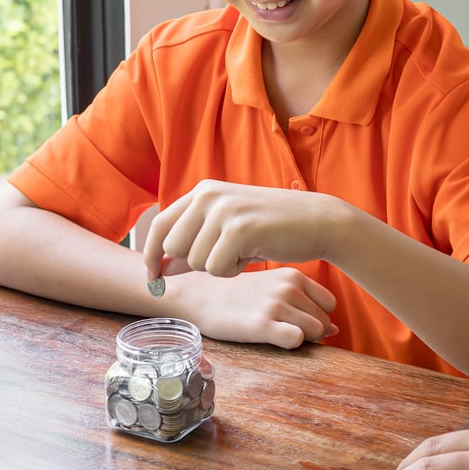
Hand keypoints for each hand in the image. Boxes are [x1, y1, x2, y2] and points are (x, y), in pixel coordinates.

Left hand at [142, 179, 337, 279]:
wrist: (318, 220)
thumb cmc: (273, 228)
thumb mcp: (228, 231)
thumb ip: (194, 245)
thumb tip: (160, 268)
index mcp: (203, 191)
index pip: (159, 225)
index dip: (150, 255)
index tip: (152, 278)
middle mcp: (208, 195)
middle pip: (173, 248)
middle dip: (195, 263)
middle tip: (226, 256)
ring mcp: (223, 210)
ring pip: (195, 261)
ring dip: (219, 267)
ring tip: (244, 251)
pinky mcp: (239, 228)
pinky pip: (216, 268)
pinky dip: (233, 271)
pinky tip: (252, 255)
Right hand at [183, 267, 338, 348]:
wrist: (198, 295)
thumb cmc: (237, 294)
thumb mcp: (272, 287)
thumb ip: (305, 302)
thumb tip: (337, 330)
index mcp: (293, 275)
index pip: (330, 305)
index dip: (316, 317)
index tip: (294, 320)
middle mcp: (288, 287)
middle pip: (324, 322)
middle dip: (310, 332)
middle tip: (280, 328)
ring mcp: (275, 305)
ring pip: (315, 332)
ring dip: (299, 339)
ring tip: (273, 332)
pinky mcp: (261, 324)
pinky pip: (296, 340)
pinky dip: (289, 343)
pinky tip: (269, 338)